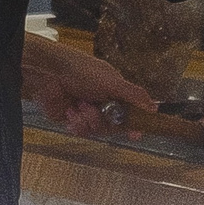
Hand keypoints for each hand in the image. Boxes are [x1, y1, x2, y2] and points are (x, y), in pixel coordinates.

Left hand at [22, 39, 155, 136]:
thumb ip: (134, 95)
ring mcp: (86, 112)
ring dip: (89, 119)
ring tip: (79, 105)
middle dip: (104, 119)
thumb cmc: (81, 70)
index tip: (136, 134)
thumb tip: (154, 108)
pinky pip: (80, 131)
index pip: (129, 114)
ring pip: (97, 130)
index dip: (133, 125)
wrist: (49, 72)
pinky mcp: (71, 119)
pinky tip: (70, 111)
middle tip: (95, 107)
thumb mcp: (113, 81)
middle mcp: (102, 104)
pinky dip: (77, 123)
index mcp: (115, 93)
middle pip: (113, 126)